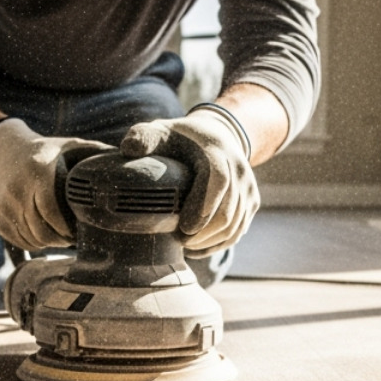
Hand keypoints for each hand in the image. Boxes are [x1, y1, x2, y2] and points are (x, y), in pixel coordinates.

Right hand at [0, 118, 112, 250]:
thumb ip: (98, 153)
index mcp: (37, 170)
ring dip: (50, 243)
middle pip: (41, 229)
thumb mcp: (70, 146)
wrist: (1, 153)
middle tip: (74, 237)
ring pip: (32, 239)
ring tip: (61, 235)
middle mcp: (16, 188)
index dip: (66, 226)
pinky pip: (20, 241)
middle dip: (61, 239)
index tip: (79, 230)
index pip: (50, 208)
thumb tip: (133, 161)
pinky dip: (35, 243)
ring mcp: (3, 205)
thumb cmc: (46, 152)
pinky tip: (45, 233)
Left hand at [120, 106, 259, 254]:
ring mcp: (248, 188)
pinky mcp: (251, 203)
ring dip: (209, 242)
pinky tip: (196, 249)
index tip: (184, 228)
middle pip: (228, 211)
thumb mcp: (160, 131)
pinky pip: (237, 232)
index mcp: (217, 151)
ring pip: (234, 226)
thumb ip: (143, 137)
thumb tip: (129, 149)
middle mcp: (239, 169)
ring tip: (185, 246)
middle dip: (203, 233)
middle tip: (179, 242)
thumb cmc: (182, 138)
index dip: (203, 206)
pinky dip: (217, 245)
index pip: (219, 180)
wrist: (218, 135)